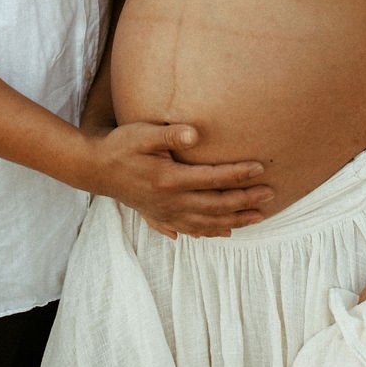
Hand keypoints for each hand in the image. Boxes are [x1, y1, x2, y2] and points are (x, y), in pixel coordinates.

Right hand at [85, 121, 272, 237]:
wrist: (95, 169)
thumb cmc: (120, 146)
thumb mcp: (143, 134)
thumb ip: (170, 135)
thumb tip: (196, 134)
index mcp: (170, 180)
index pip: (213, 179)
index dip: (238, 174)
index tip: (260, 169)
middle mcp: (171, 201)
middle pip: (216, 205)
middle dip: (245, 200)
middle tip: (271, 195)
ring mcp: (166, 212)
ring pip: (207, 222)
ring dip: (234, 220)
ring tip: (258, 217)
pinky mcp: (159, 216)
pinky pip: (190, 229)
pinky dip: (209, 231)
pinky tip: (222, 232)